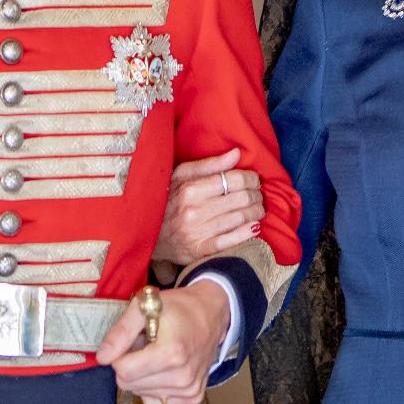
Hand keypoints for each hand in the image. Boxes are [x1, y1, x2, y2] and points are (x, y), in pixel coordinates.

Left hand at [96, 281, 230, 403]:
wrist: (211, 313)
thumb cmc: (179, 307)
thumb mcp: (144, 307)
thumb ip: (121, 332)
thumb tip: (103, 357)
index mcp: (171, 353)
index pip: (124, 371)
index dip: (119, 356)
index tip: (131, 342)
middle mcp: (183, 376)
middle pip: (130, 385)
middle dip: (130, 366)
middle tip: (145, 347)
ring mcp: (190, 389)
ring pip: (142, 395)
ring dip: (142, 377)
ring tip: (156, 355)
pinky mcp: (194, 396)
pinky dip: (153, 391)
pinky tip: (161, 372)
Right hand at [152, 148, 263, 277]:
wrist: (145, 232)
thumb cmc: (166, 199)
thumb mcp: (180, 176)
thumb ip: (209, 164)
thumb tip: (237, 154)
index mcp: (190, 189)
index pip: (233, 179)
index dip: (250, 178)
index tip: (253, 179)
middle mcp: (194, 211)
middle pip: (240, 199)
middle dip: (256, 195)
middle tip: (258, 194)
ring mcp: (197, 232)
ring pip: (240, 218)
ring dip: (256, 212)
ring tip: (258, 208)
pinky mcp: (200, 250)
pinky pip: (231, 241)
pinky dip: (247, 232)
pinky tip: (254, 226)